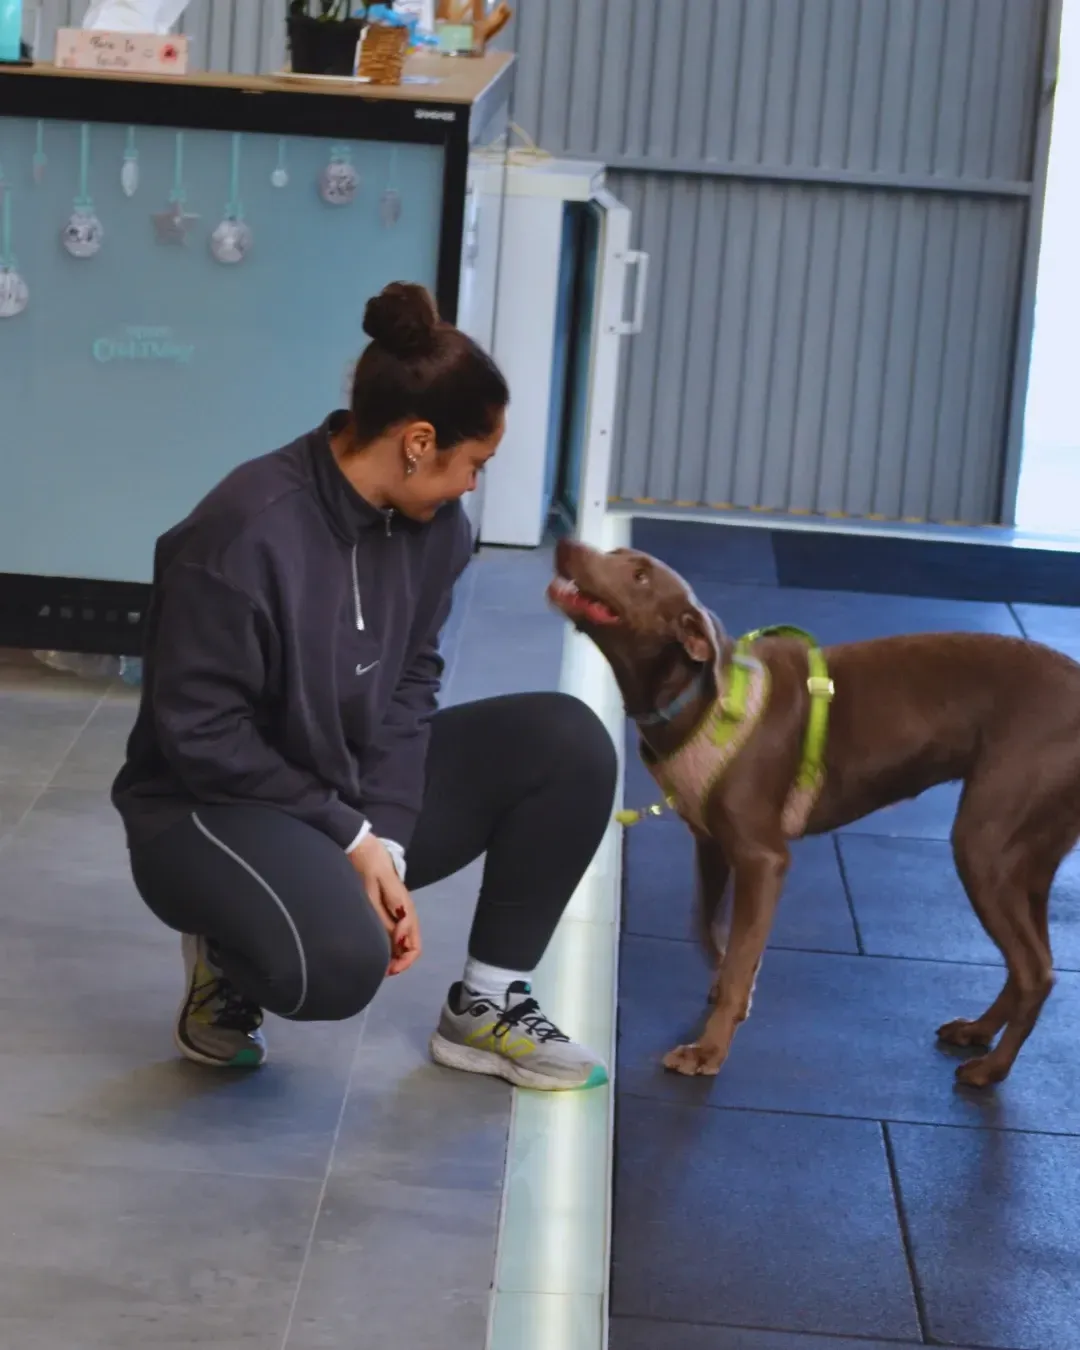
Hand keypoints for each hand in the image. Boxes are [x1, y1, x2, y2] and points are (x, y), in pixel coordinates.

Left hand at [349, 834, 421, 975]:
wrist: (363, 848)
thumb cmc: (366, 869)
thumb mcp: (370, 895)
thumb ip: (383, 919)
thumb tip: (395, 944)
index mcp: (405, 910)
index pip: (414, 944)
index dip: (404, 961)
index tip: (387, 970)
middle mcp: (407, 912)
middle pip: (412, 945)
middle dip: (400, 962)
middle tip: (381, 971)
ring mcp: (401, 910)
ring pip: (405, 940)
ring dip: (396, 955)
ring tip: (378, 964)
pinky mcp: (393, 908)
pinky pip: (398, 932)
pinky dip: (392, 945)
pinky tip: (379, 948)